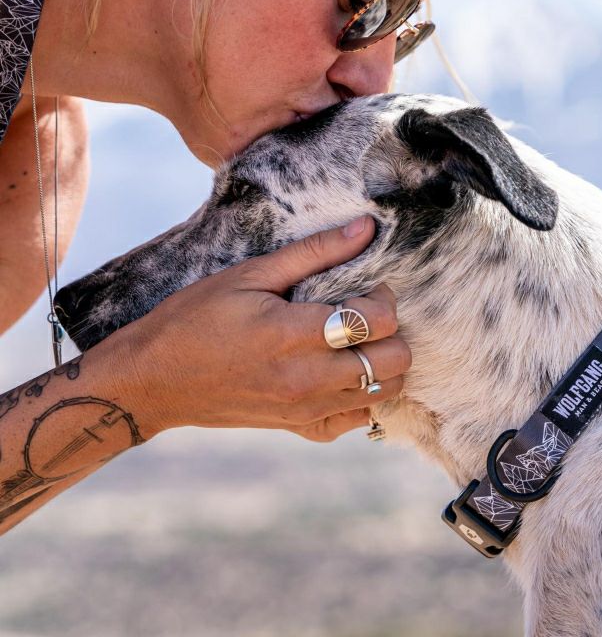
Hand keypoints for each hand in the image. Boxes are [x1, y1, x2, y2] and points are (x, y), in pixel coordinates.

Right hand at [108, 216, 409, 441]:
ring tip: (357, 340)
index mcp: (293, 334)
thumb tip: (366, 228)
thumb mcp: (249, 275)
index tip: (367, 286)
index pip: (377, 321)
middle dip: (392, 331)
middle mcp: (307, 379)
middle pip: (394, 361)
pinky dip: (363, 396)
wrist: (152, 381)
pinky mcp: (300, 428)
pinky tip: (343, 372)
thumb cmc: (195, 318)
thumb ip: (314, 252)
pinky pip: (358, 420)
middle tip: (366, 312)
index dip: (384, 298)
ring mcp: (306, 409)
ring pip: (385, 391)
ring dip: (383, 362)